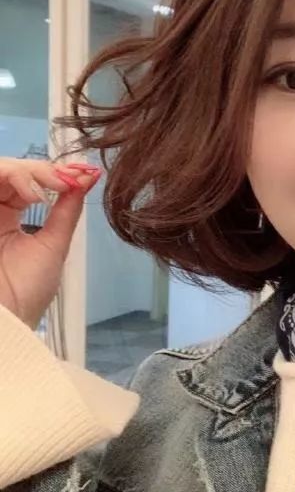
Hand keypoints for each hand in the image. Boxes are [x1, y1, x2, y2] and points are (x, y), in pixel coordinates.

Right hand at [0, 157, 100, 327]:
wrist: (5, 322)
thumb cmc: (25, 293)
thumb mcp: (54, 244)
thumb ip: (68, 209)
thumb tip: (89, 177)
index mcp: (9, 219)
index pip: (28, 181)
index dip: (54, 172)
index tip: (83, 173)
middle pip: (13, 171)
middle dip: (45, 170)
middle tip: (68, 181)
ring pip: (0, 169)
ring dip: (29, 172)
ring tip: (49, 190)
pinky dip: (13, 177)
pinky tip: (33, 196)